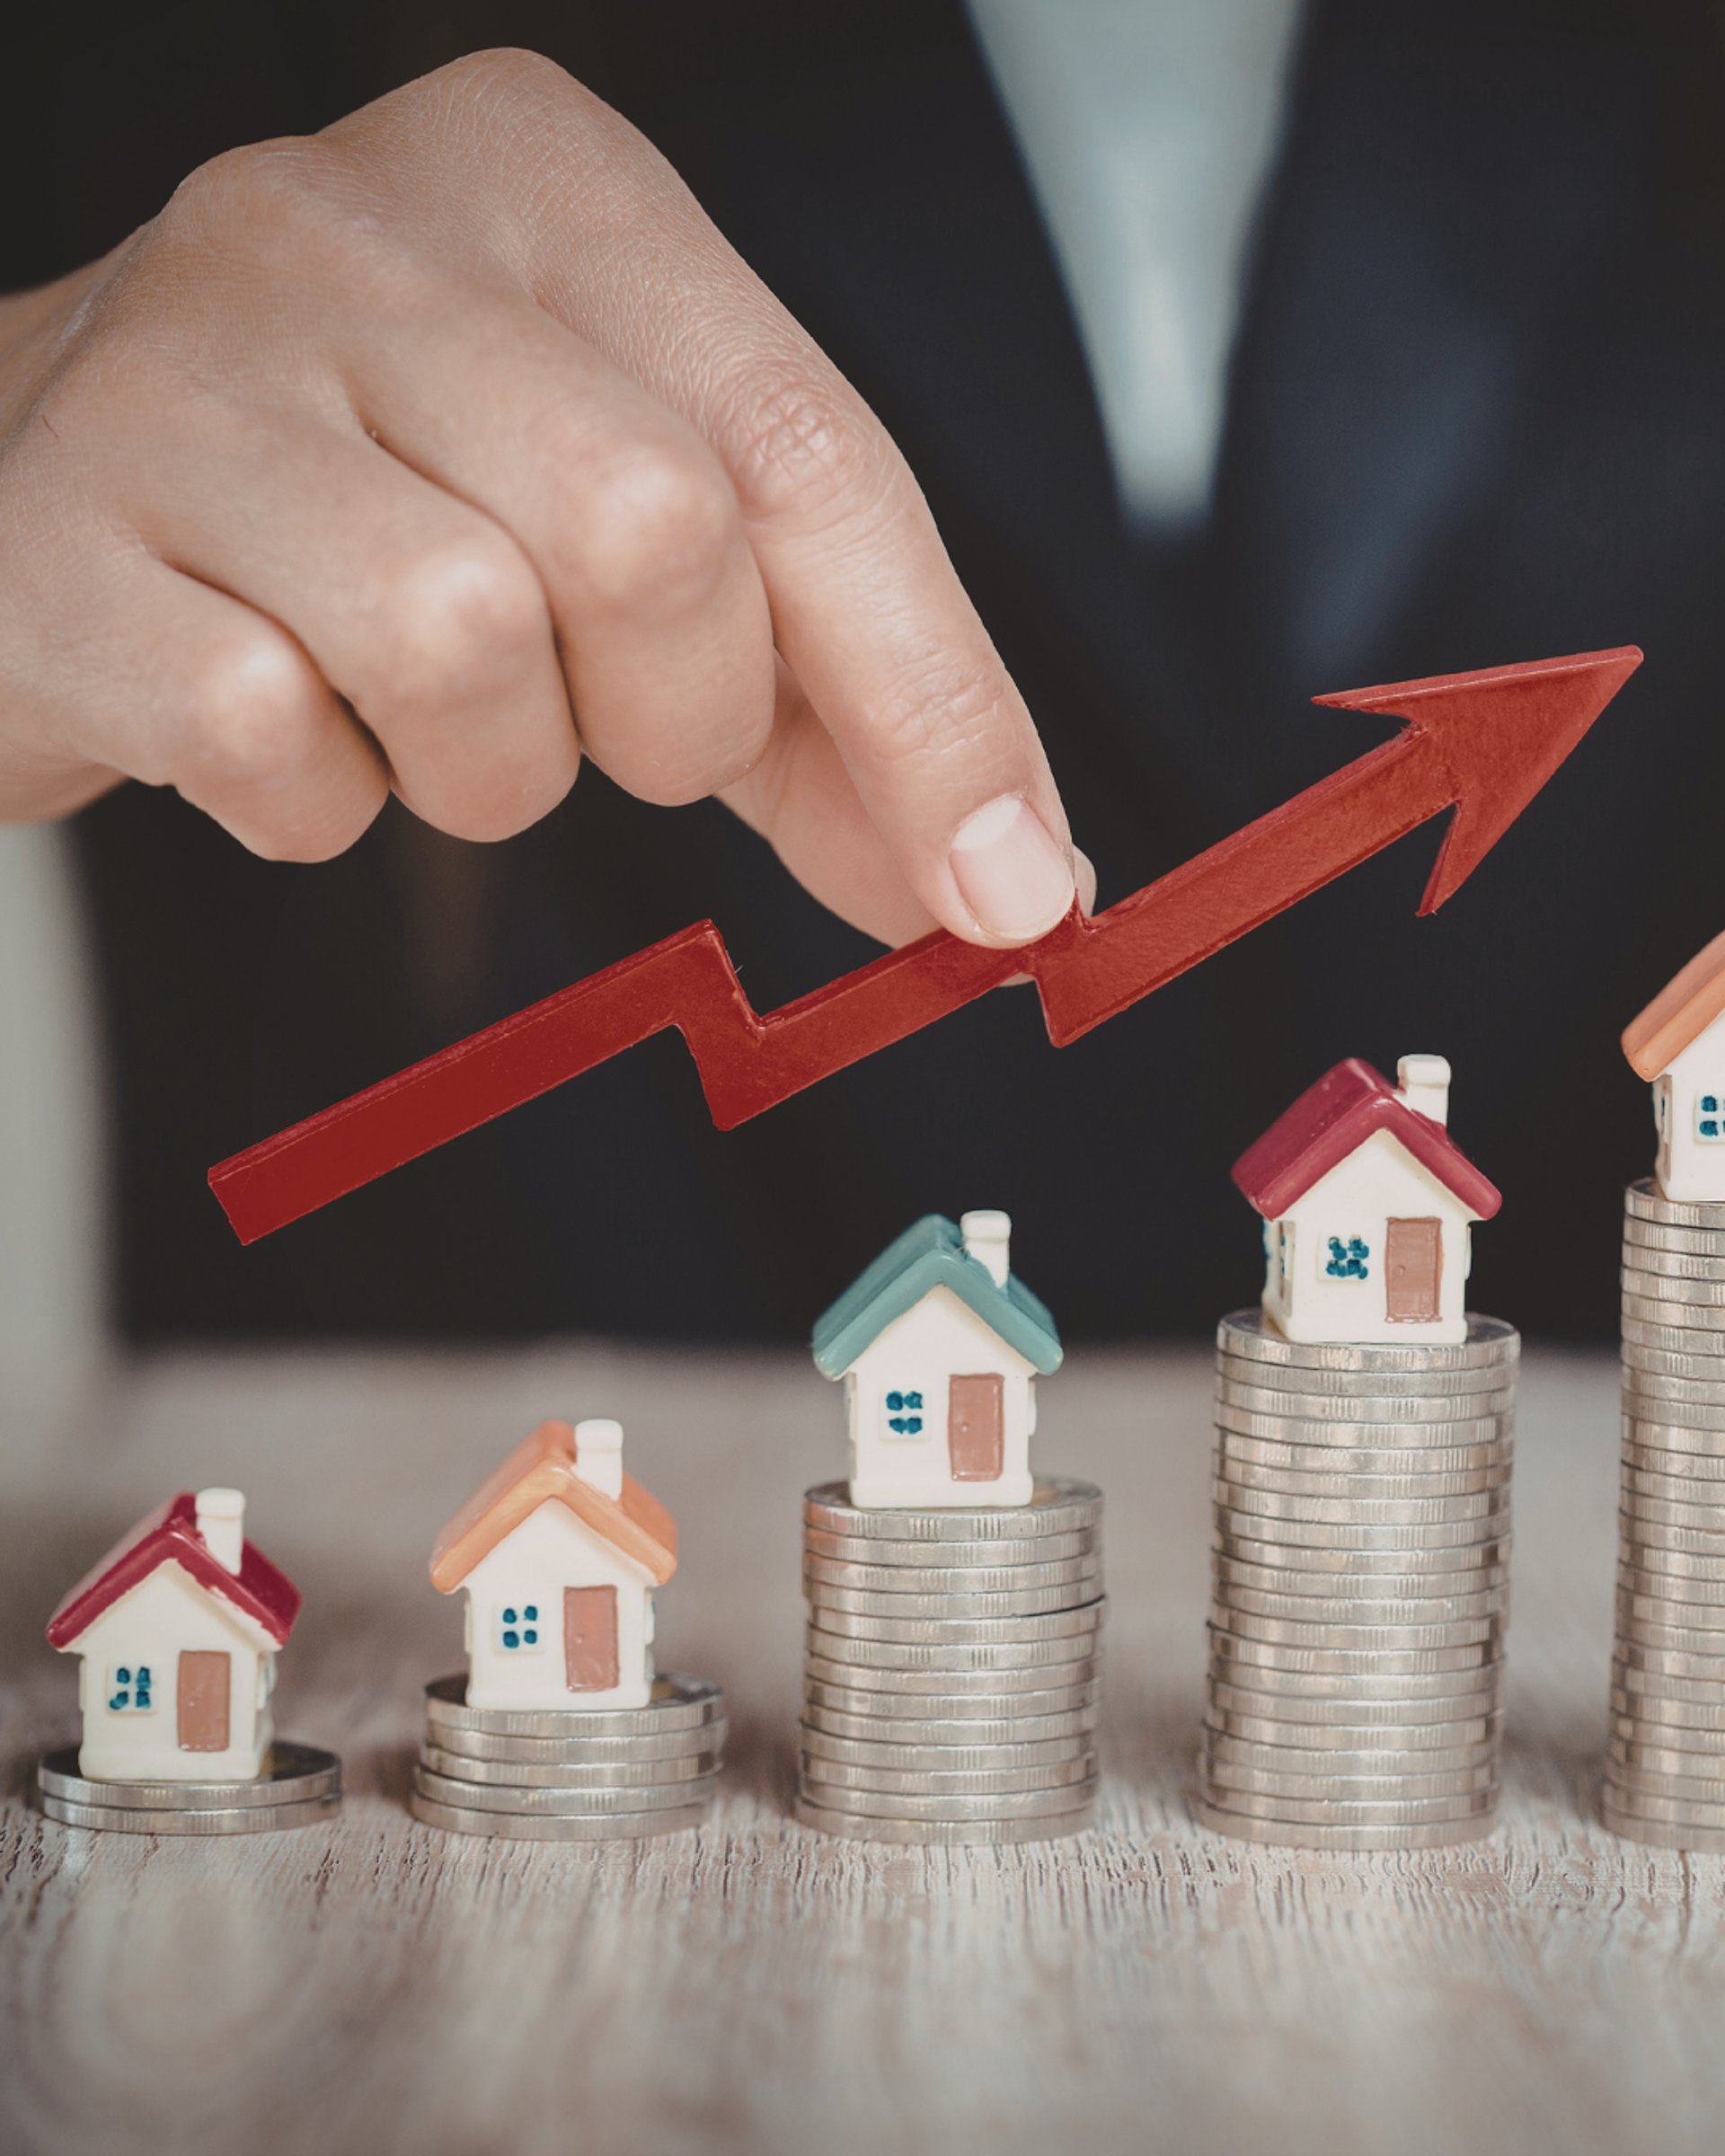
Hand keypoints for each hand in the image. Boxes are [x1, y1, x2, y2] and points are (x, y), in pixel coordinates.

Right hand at [0, 49, 1086, 947]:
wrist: (38, 486)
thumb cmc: (379, 510)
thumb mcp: (630, 552)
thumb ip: (829, 702)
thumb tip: (1009, 880)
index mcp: (549, 185)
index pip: (805, 449)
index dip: (932, 697)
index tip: (1007, 882)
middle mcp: (360, 225)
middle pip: (652, 527)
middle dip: (679, 715)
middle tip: (612, 729)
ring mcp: (184, 363)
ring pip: (462, 640)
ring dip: (491, 768)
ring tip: (423, 719)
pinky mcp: (60, 528)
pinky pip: (273, 738)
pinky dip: (320, 802)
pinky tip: (285, 733)